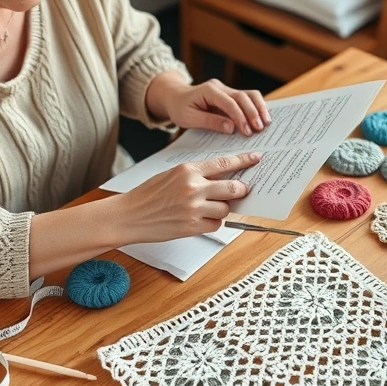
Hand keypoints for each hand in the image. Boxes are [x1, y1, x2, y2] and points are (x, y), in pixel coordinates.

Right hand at [114, 152, 261, 243]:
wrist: (130, 215)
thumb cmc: (148, 194)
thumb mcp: (171, 174)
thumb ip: (196, 175)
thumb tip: (221, 177)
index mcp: (188, 170)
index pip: (224, 164)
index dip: (244, 161)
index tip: (256, 158)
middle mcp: (193, 187)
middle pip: (233, 188)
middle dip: (240, 190)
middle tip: (242, 190)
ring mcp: (193, 208)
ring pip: (226, 209)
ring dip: (222, 209)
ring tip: (208, 208)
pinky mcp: (191, 227)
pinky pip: (215, 225)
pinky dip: (212, 223)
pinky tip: (199, 220)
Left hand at [149, 74, 270, 135]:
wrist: (175, 96)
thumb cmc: (180, 108)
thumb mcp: (189, 118)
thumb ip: (210, 121)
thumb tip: (231, 128)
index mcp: (209, 90)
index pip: (229, 102)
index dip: (240, 116)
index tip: (246, 131)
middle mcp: (220, 87)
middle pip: (243, 96)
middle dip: (253, 113)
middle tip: (259, 129)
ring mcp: (227, 90)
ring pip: (250, 94)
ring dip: (259, 108)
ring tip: (266, 123)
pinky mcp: (231, 95)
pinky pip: (248, 99)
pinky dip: (257, 107)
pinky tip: (262, 118)